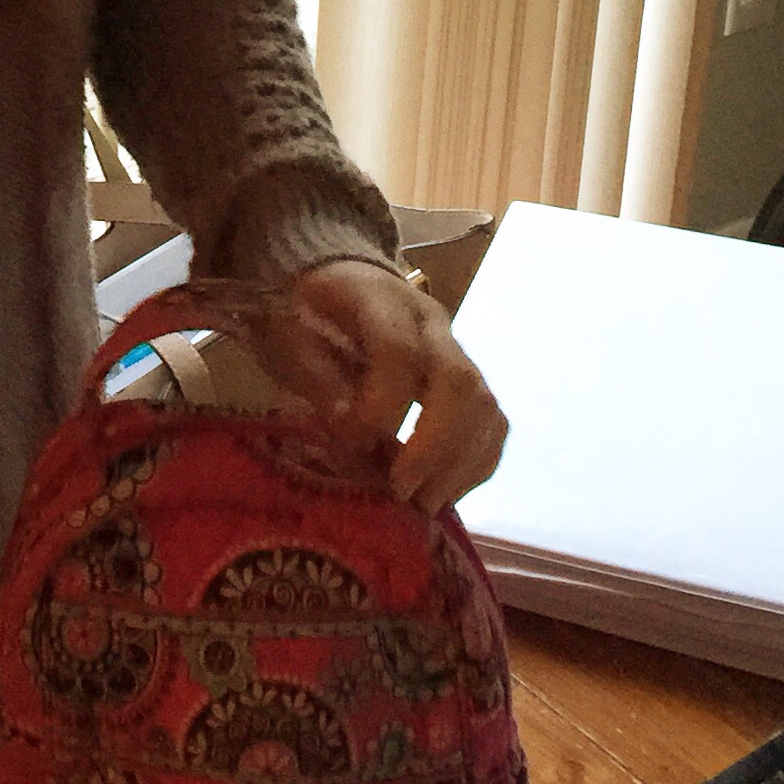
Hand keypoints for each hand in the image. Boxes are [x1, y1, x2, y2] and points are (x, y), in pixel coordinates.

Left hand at [249, 261, 506, 510]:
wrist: (336, 279)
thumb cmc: (306, 312)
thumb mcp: (290, 334)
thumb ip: (319, 380)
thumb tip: (354, 436)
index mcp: (379, 299)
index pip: (400, 352)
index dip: (383, 406)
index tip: (356, 445)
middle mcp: (431, 322)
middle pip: (459, 382)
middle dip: (434, 447)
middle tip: (402, 492)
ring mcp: (457, 349)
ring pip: (485, 405)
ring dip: (460, 464)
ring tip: (424, 504)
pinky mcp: (468, 377)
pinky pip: (493, 422)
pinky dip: (476, 464)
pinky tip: (446, 492)